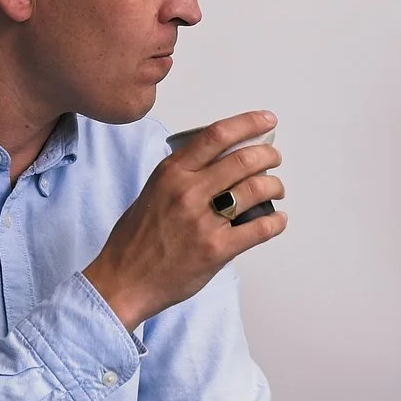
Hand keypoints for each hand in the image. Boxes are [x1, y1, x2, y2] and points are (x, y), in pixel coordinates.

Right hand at [86, 111, 286, 329]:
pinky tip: (277, 220)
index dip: (249, 123)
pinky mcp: (216, 249)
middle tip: (274, 159)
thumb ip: (183, 175)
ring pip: (256, 189)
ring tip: (276, 189)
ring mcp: (203, 221)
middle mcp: (188, 192)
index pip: (217, 135)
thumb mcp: (153, 192)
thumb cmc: (136, 240)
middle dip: (269, 155)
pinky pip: (260, 228)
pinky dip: (276, 221)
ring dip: (275, 186)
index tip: (267, 120)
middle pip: (244, 160)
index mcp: (171, 173)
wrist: (124, 280)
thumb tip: (222, 160)